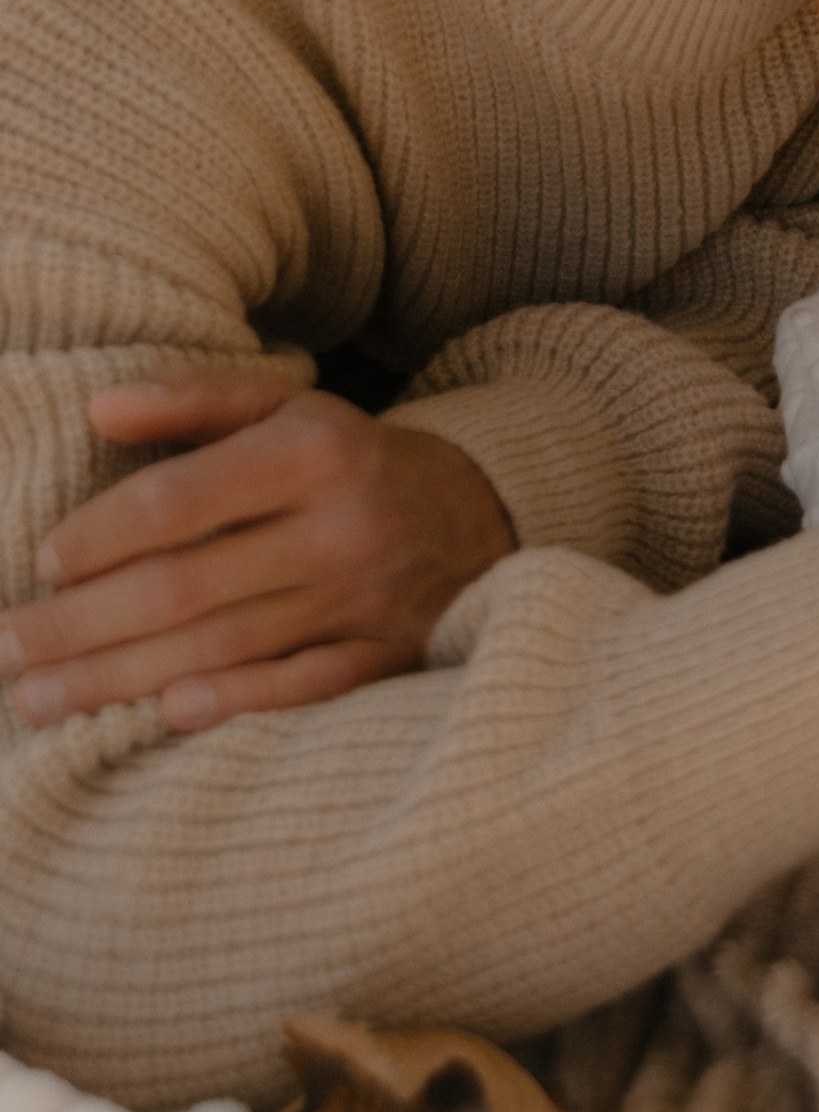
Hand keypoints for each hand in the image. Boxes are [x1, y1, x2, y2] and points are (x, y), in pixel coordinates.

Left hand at [1, 362, 515, 734]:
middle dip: (79, 625)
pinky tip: (165, 713)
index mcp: (314, 453)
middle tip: (5, 647)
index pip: (179, 501)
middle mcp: (341, 527)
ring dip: (118, 678)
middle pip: (184, 587)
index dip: (97, 535)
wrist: (478, 512)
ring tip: (36, 699)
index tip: (42, 561)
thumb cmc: (350, 460)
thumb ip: (197, 398)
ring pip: (222, 646)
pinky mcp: (385, 655)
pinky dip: (236, 703)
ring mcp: (364, 598)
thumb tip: (101, 406)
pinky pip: (302, 687)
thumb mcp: (289, 408)